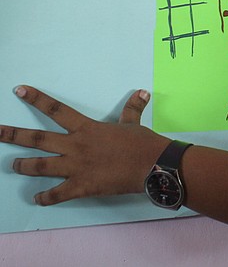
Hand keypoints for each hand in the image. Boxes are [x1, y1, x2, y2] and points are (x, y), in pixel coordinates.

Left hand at [0, 85, 169, 205]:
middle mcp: (76, 146)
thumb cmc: (142, 143)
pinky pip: (57, 194)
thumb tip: (142, 92)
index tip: (19, 90)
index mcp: (86, 128)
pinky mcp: (81, 186)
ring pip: (41, 166)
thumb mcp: (133, 124)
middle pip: (38, 140)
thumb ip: (132, 109)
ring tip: (12, 165)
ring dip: (23, 166)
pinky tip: (37, 199)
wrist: (152, 165)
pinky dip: (45, 198)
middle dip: (13, 135)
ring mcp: (76, 167)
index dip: (37, 99)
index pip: (57, 110)